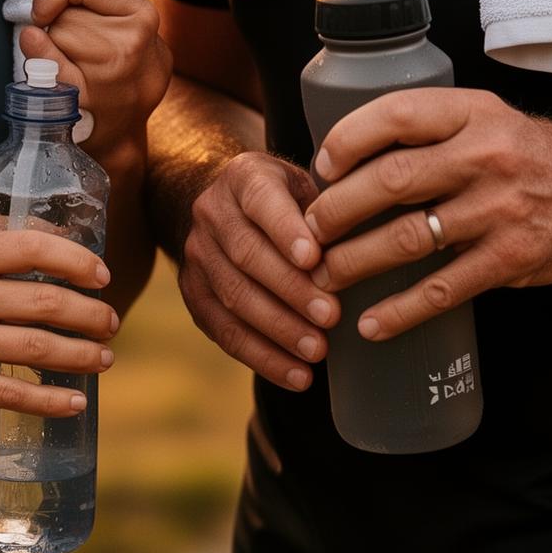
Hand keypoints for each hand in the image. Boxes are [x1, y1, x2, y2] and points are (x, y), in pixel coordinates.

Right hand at [0, 223, 117, 414]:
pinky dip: (50, 400)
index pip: (31, 246)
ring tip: (105, 357)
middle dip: (89, 314)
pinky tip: (75, 402)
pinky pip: (11, 393)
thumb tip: (55, 228)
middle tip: (111, 321)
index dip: (75, 259)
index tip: (102, 275)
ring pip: (35, 349)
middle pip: (43, 302)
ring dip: (81, 356)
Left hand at [20, 0, 170, 164]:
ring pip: (56, 33)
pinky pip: (49, 66)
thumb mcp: (127, 19)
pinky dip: (38, 55)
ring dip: (56, 43)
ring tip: (78, 62)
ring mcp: (110, 74)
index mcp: (144, 15)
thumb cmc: (122, 62)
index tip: (52, 4)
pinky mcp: (84, 99)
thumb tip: (45, 5)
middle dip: (64, 20)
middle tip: (83, 45)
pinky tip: (35, 49)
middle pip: (68, 10)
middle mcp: (132, 43)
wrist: (123, 127)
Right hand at [179, 151, 340, 390]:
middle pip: (246, 254)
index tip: (314, 259)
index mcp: (243, 177)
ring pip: (234, 296)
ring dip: (279, 329)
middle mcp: (211, 212)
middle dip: (291, 289)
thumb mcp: (303, 185)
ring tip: (317, 351)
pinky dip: (262, 357)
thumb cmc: (285, 199)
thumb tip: (359, 249)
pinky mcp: (192, 294)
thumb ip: (324, 210)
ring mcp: (196, 254)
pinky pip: (224, 331)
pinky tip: (297, 375)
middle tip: (331, 316)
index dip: (286, 230)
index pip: (261, 200)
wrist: (224, 207)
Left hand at [304, 87, 551, 342]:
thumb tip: (345, 157)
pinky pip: (444, 289)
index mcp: (473, 114)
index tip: (321, 166)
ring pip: (409, 238)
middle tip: (309, 231)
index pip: (398, 115)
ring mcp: (499, 211)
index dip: (349, 139)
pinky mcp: (511, 260)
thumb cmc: (528, 156)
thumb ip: (429, 130)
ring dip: (356, 262)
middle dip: (338, 209)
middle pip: (392, 180)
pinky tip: (371, 323)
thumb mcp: (485, 120)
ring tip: (324, 278)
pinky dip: (402, 310)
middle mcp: (485, 157)